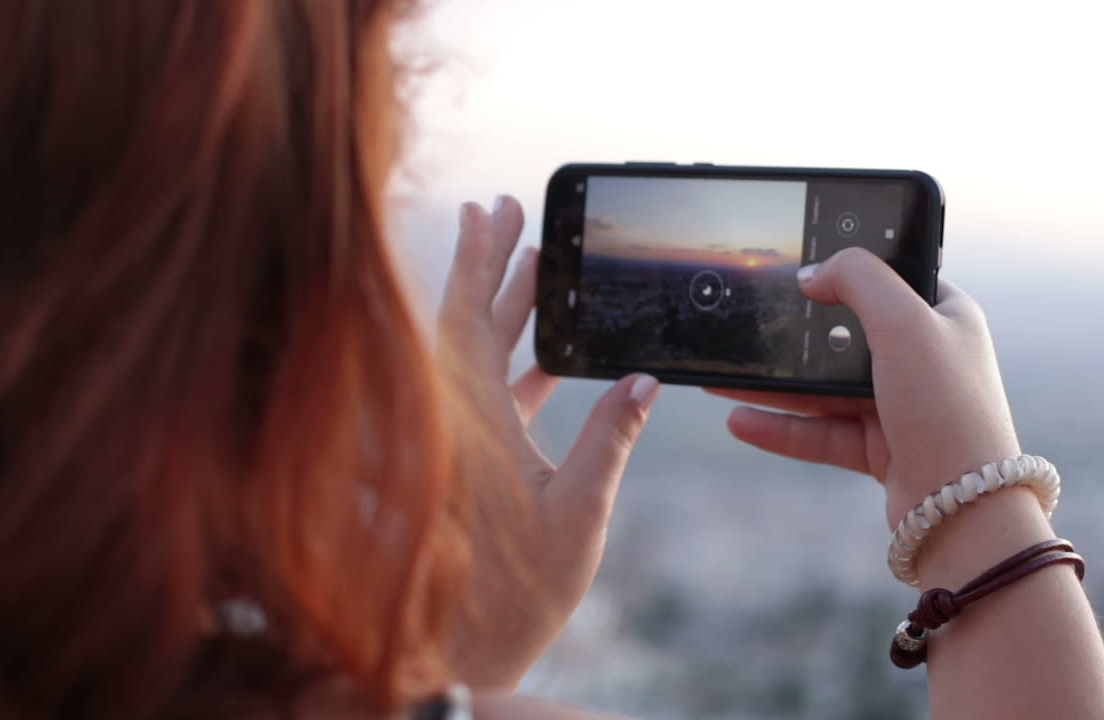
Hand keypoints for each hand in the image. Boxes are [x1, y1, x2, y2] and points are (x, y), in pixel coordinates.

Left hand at [438, 196, 659, 689]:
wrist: (464, 650)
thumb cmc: (518, 592)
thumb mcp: (579, 512)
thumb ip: (611, 441)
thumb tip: (645, 381)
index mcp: (474, 423)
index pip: (466, 320)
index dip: (477, 260)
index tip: (490, 210)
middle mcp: (458, 422)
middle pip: (466, 322)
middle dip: (490, 264)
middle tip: (510, 212)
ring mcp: (462, 442)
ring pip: (477, 356)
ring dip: (503, 308)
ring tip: (534, 264)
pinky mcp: (471, 464)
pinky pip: (488, 395)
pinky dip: (514, 362)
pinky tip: (547, 353)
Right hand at [709, 248, 1020, 527]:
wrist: (965, 508)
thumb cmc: (948, 408)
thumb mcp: (904, 321)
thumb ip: (857, 279)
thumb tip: (812, 273)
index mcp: (942, 318)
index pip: (889, 280)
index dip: (845, 271)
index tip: (794, 267)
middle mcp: (922, 360)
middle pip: (843, 338)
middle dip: (792, 337)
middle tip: (745, 327)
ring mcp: (898, 406)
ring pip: (822, 389)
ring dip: (772, 387)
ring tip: (721, 381)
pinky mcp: (878, 449)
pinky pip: (818, 432)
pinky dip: (779, 428)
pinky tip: (740, 420)